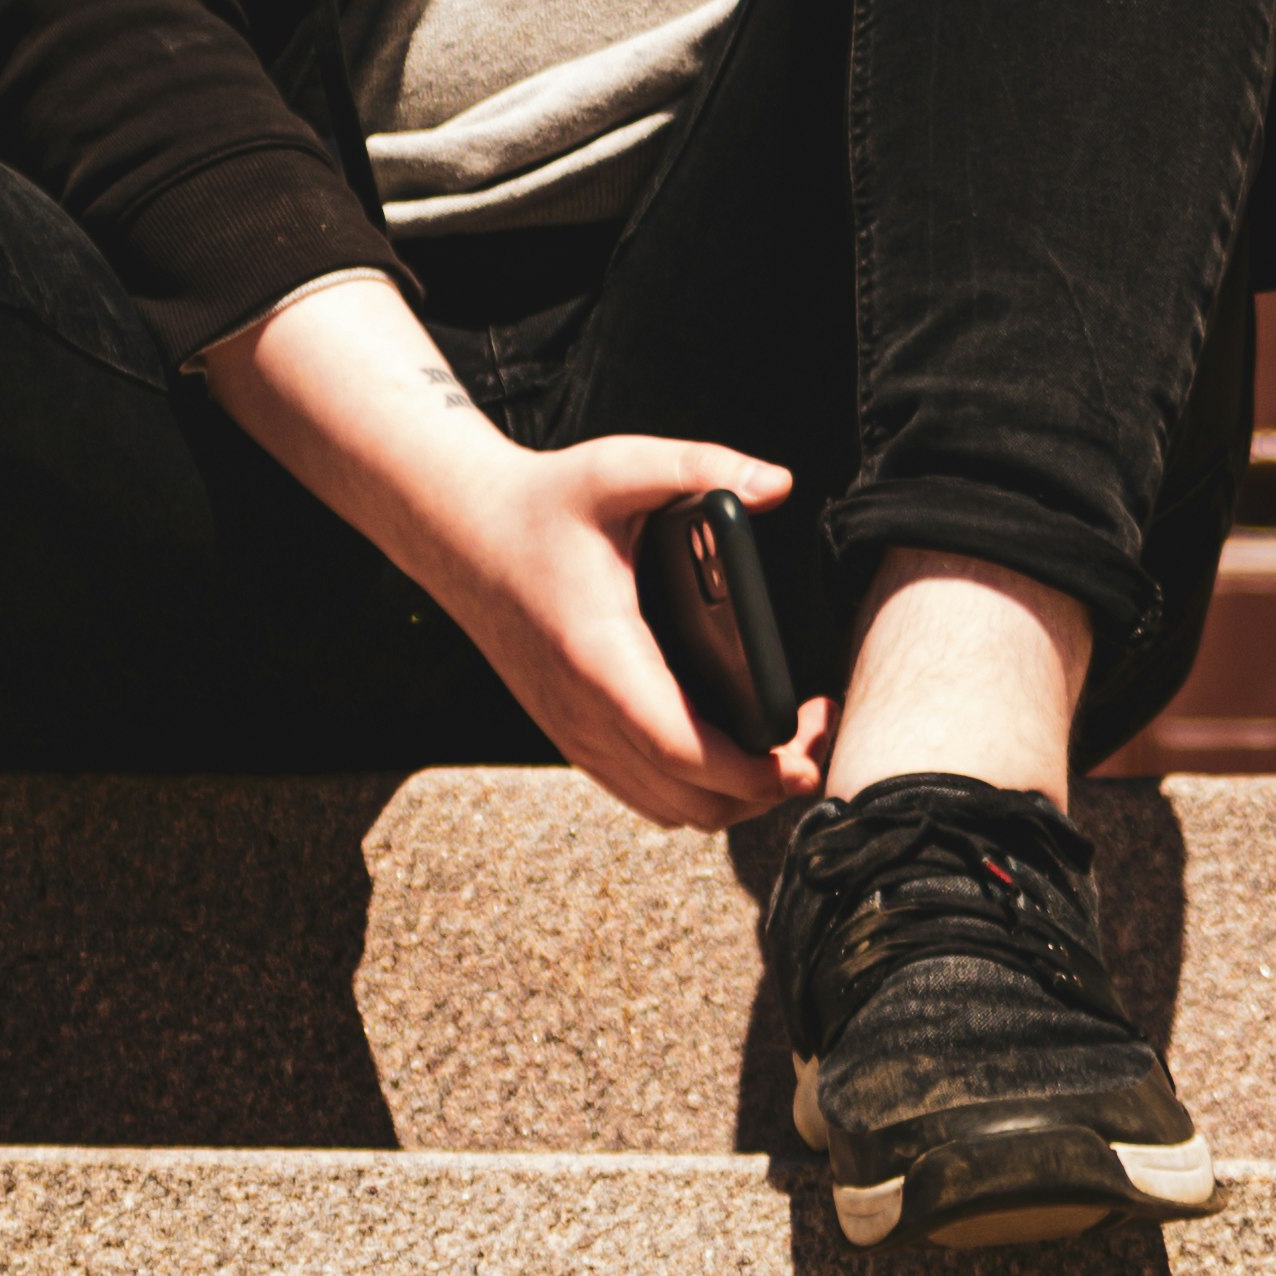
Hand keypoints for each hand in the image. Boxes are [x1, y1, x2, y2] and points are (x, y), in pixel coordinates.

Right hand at [414, 432, 833, 830]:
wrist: (460, 533)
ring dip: (734, 796)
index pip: (685, 751)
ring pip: (670, 810)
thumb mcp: (619, 466)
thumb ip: (699, 466)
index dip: (756, 772)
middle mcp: (584, 714)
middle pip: (691, 802)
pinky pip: (644, 793)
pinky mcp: (572, 736)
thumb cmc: (543, 503)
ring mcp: (575, 734)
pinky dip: (697, 790)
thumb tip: (778, 484)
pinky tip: (729, 745)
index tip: (809, 750)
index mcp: (601, 657)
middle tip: (815, 734)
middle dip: (765, 787)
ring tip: (784, 743)